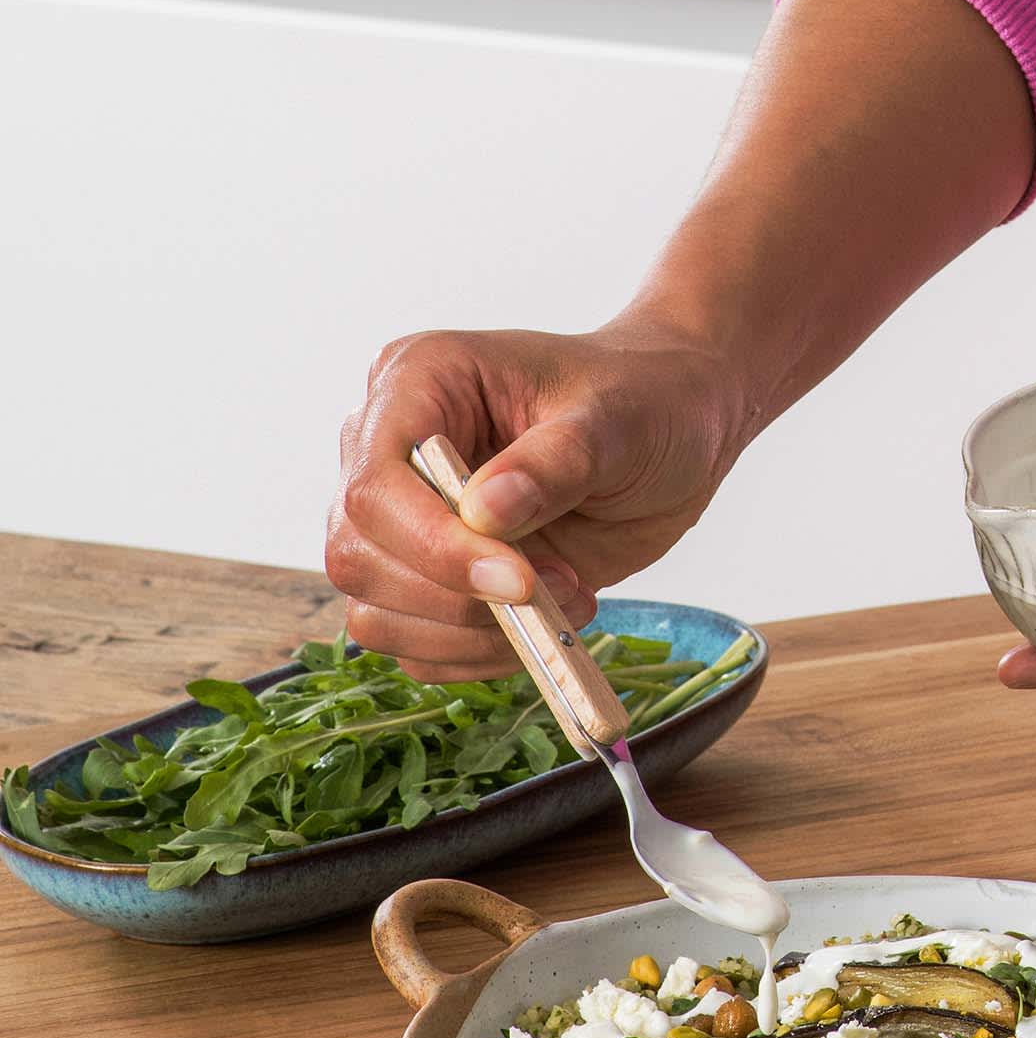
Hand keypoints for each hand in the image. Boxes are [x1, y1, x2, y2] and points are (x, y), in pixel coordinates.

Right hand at [327, 323, 757, 671]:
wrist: (673, 429)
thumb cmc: (643, 400)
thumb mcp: (617, 421)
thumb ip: (553, 463)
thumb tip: (484, 513)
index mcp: (417, 382)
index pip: (374, 484)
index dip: (433, 545)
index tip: (519, 579)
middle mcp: (388, 450)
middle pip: (359, 555)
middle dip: (455, 596)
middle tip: (558, 590)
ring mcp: (401, 520)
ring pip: (375, 612)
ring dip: (470, 632)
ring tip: (567, 598)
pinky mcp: (428, 576)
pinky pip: (415, 645)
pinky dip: (477, 655)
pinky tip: (545, 623)